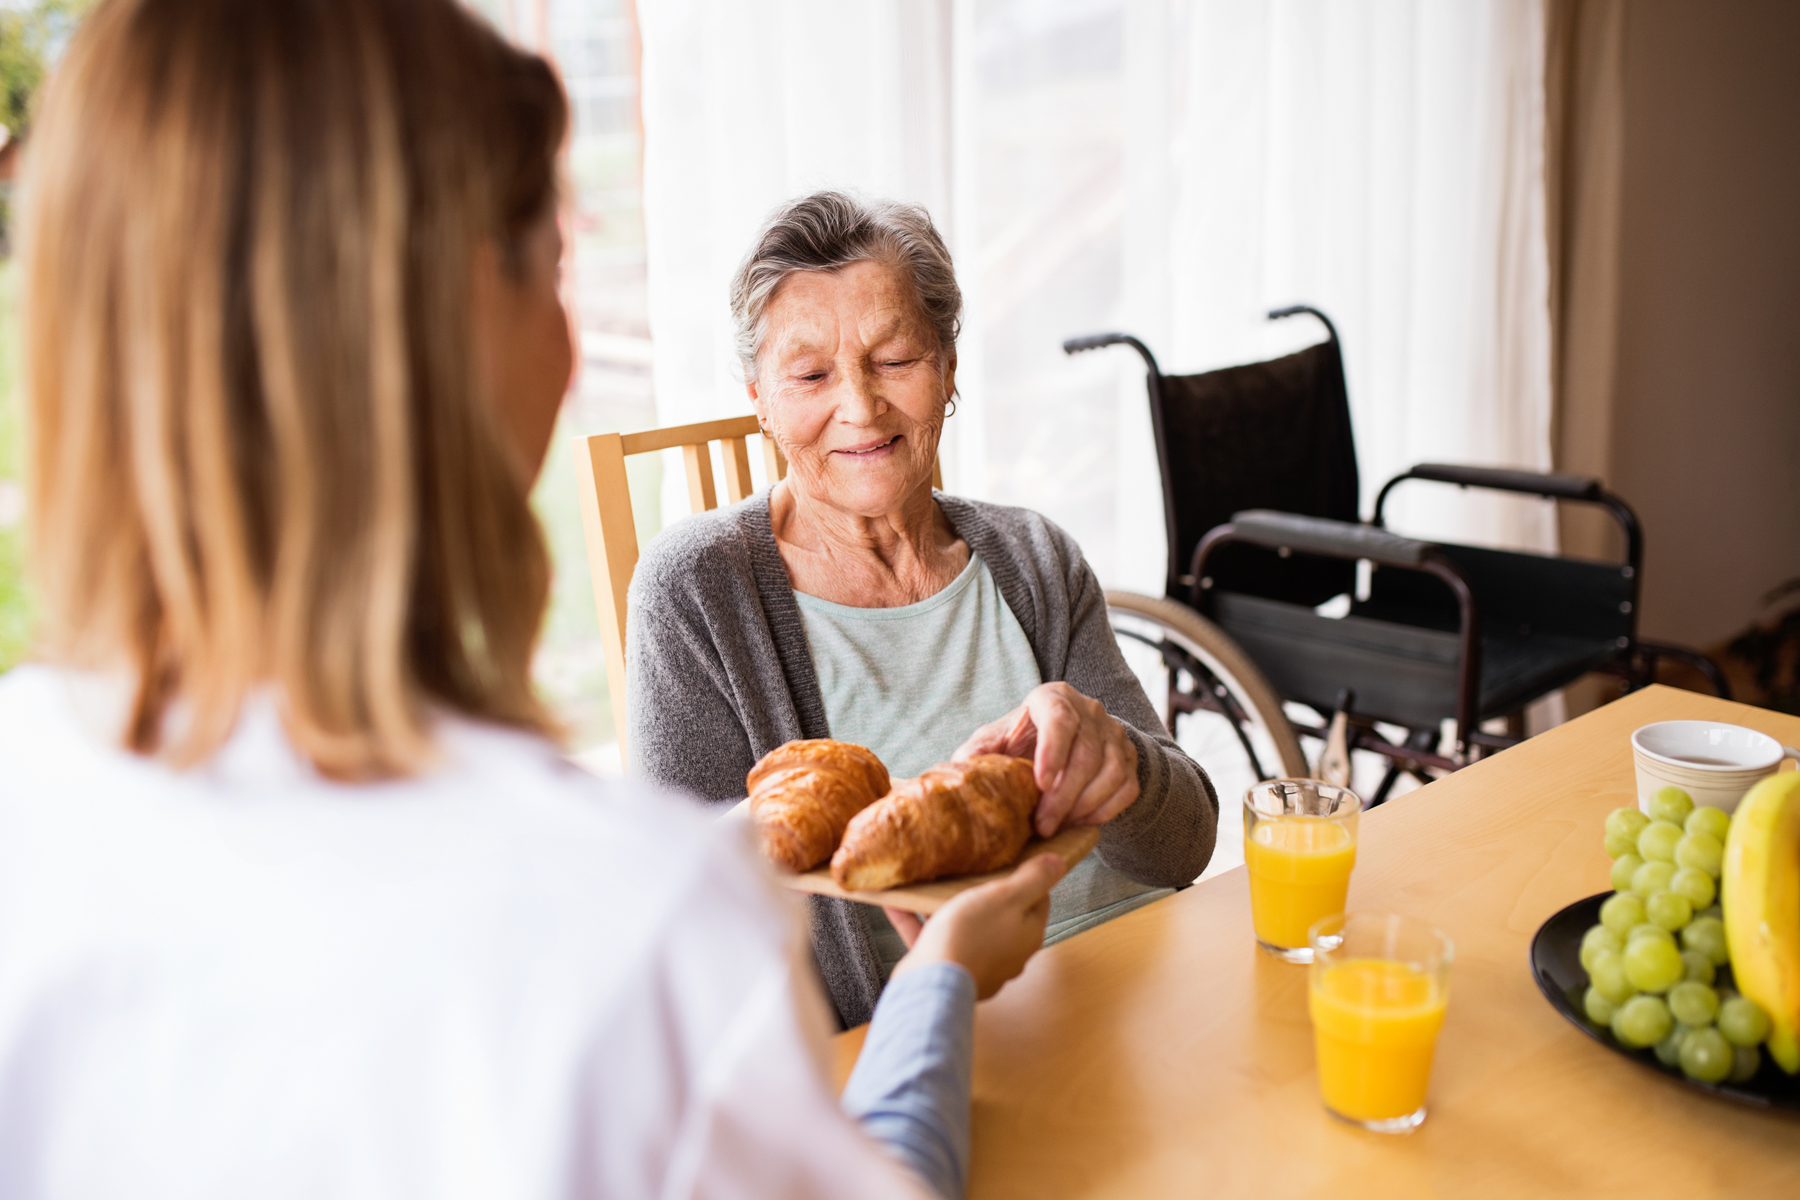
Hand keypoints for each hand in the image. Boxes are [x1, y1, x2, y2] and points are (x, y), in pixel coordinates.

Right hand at [885, 853, 1064, 1000]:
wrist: (933, 982)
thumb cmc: (972, 937)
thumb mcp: (1007, 897)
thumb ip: (1034, 879)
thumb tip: (1059, 864)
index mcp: (1027, 933)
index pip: (1037, 898)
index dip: (1026, 876)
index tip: (1010, 857)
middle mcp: (1006, 952)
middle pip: (999, 912)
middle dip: (983, 890)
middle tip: (968, 865)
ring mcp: (976, 962)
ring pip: (963, 925)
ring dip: (945, 903)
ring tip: (928, 879)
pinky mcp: (946, 968)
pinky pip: (931, 937)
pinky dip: (915, 919)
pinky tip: (897, 900)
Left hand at [953, 682, 1139, 836]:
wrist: (1063, 745)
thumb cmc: (1021, 743)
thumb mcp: (995, 741)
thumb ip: (976, 754)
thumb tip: (960, 774)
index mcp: (1053, 698)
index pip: (1060, 720)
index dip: (1053, 752)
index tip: (1040, 785)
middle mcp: (1089, 710)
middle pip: (1086, 753)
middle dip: (1064, 796)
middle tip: (1043, 825)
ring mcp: (1113, 733)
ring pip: (1111, 772)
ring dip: (1084, 806)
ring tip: (1058, 825)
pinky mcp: (1129, 757)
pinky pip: (1126, 787)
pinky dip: (1105, 810)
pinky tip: (1081, 821)